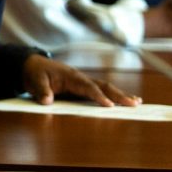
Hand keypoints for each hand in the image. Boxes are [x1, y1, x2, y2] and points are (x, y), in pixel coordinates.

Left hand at [22, 54, 141, 106]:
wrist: (34, 66)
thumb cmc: (36, 73)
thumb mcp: (35, 81)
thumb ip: (42, 91)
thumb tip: (46, 101)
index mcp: (71, 76)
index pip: (88, 87)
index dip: (98, 96)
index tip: (109, 105)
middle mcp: (81, 78)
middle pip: (103, 86)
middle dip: (118, 95)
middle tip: (134, 103)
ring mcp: (84, 81)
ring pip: (106, 88)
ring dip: (121, 95)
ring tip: (137, 103)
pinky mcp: (83, 87)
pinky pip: (101, 91)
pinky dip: (114, 96)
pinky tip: (125, 101)